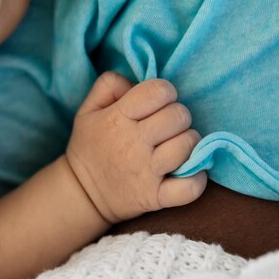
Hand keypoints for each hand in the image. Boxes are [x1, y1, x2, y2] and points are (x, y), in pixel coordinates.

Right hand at [66, 72, 206, 222]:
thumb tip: (137, 81)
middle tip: (167, 127)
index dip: (165, 92)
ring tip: (176, 147)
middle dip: (178, 117)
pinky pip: (190, 187)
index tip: (159, 103)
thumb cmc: (90, 147)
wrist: (82, 195)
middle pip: (179, 116)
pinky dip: (196, 179)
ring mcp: (146, 173)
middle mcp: (133, 144)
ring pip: (188, 146)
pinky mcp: (155, 197)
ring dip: (189, 144)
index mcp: (117, 118)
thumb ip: (109, 85)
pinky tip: (187, 172)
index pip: (158, 91)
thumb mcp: (87, 110)